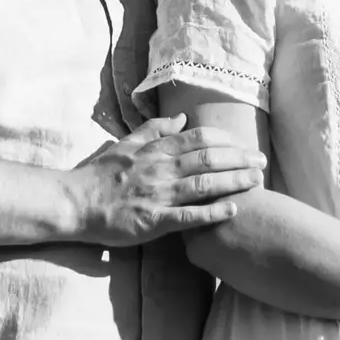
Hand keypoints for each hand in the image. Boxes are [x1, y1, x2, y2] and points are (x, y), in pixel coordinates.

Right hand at [67, 114, 265, 244]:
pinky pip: (187, 217)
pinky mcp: (153, 221)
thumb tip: (182, 118)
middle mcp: (161, 169)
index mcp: (155, 150)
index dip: (227, 141)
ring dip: (234, 181)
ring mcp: (158, 195)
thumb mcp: (126, 143)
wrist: (76, 202)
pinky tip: (233, 209)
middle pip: (208, 159)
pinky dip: (212, 212)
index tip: (246, 146)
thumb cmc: (100, 174)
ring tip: (257, 181)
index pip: (199, 139)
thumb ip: (154, 129)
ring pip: (204, 184)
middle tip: (263, 163)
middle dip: (239, 160)